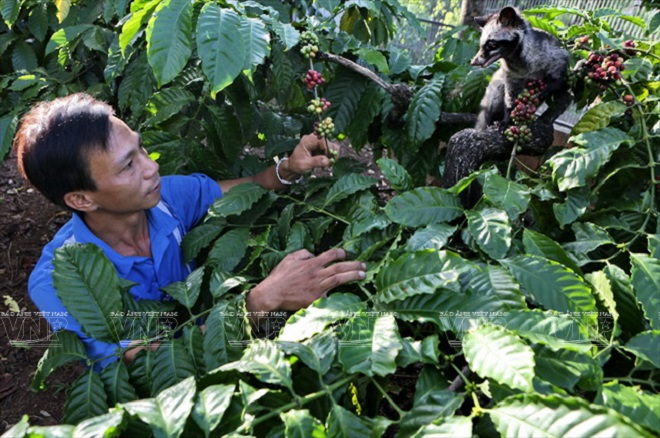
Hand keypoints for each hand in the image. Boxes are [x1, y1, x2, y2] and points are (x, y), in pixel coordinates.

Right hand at [246, 248, 365, 311]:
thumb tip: (313, 254)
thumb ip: (303, 254)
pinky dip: (339, 295)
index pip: (331, 254)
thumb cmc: (279, 276)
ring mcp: (318, 287)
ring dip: (352, 276)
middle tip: (364, 265)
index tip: (346, 253)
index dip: (341, 253)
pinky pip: (330, 296)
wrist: (272, 294)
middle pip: (340, 267)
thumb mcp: (289, 258)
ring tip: (362, 275)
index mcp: (311, 263)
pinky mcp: (316, 300)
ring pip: (339, 279)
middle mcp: (317, 274)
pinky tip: (350, 295)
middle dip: (354, 265)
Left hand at [281, 134, 336, 178]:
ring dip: (331, 157)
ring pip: (331, 146)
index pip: (322, 140)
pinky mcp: (320, 147)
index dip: (328, 149)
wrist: (293, 167)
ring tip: (327, 166)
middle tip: (330, 165)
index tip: (329, 159)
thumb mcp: (305, 165)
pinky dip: (329, 158)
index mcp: (307, 140)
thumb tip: (327, 161)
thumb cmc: (296, 165)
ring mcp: (317, 142)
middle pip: (328, 142)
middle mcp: (313, 139)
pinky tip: (326, 165)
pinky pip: (329, 151)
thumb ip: (316, 162)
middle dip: (331, 154)